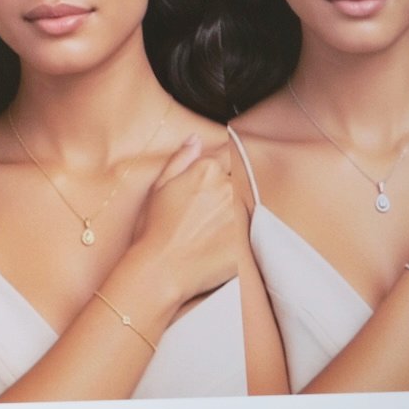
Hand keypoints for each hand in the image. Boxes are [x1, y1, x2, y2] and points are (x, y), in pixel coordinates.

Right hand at [127, 136, 243, 307]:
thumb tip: (195, 140)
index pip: (228, 155)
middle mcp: (227, 186)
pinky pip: (253, 228)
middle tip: (209, 213)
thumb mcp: (159, 187)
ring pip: (248, 202)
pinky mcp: (250, 234)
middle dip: (230, 190)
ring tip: (214, 229)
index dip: (223, 168)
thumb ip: (180, 159)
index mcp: (206, 170)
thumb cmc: (156, 230)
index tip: (217, 181)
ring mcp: (241, 210)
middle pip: (241, 179)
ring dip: (237, 211)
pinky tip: (221, 242)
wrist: (163, 268)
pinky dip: (242, 232)